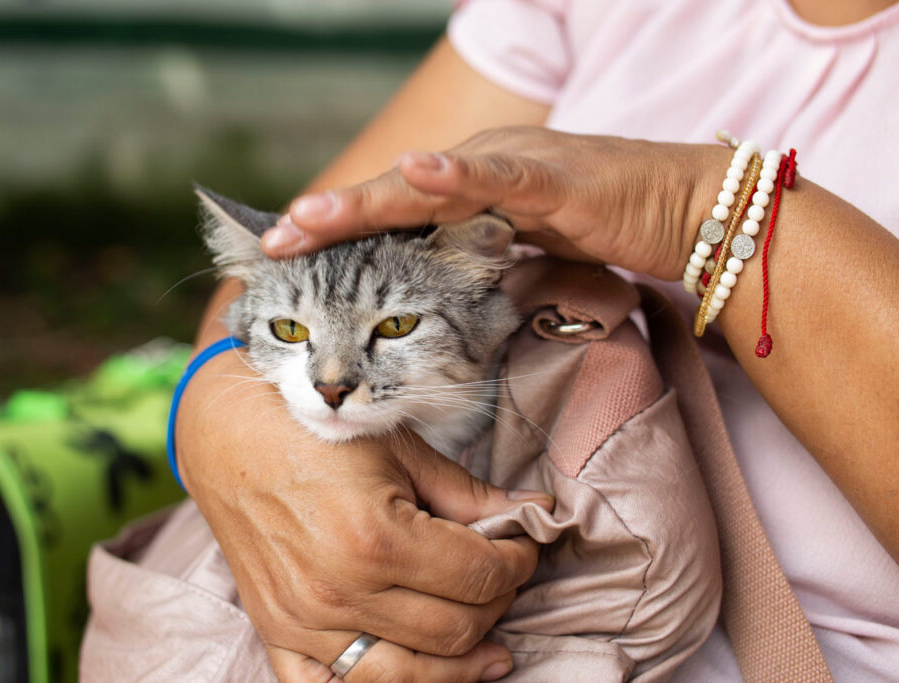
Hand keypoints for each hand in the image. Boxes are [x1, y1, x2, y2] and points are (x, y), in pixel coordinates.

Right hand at [177, 348, 553, 681]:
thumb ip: (466, 492)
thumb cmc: (314, 434)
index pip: (480, 575)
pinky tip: (416, 671)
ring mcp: (304, 622)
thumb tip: (531, 513)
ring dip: (461, 661)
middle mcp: (340, 591)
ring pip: (410, 675)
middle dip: (497, 602)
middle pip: (456, 628)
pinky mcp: (277, 635)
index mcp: (376, 538)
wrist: (227, 438)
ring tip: (489, 645)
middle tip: (501, 574)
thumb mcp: (398, 450)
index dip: (518, 560)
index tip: (522, 543)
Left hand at [263, 126, 727, 279]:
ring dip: (367, 201)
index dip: (332, 235)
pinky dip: (457, 177)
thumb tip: (420, 307)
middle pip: (389, 200)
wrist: (675, 210)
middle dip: (328, 221)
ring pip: (426, 186)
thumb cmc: (594, 233)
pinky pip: (499, 177)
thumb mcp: (516, 259)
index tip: (276, 258)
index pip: (386, 217)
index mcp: (462, 195)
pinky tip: (418, 175)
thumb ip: (466, 272)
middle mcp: (474, 173)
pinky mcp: (552, 178)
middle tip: (272, 241)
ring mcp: (509, 169)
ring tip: (312, 216)